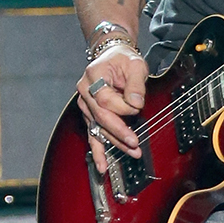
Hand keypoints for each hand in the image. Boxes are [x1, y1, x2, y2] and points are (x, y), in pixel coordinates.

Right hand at [76, 44, 147, 161]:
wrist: (112, 57)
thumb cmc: (123, 60)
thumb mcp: (135, 64)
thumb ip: (136, 83)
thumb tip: (136, 103)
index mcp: (93, 75)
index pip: (105, 99)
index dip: (123, 107)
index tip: (138, 107)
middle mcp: (84, 91)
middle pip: (100, 116)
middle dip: (118, 132)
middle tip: (134, 143)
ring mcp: (85, 104)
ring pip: (98, 128)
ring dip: (114, 142)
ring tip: (131, 152)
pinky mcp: (90, 114)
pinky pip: (93, 134)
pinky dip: (98, 151)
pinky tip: (102, 165)